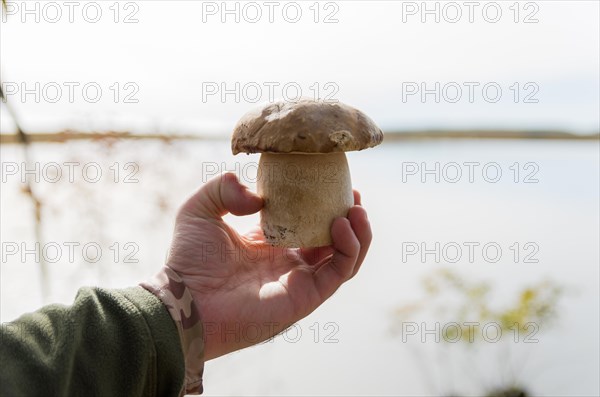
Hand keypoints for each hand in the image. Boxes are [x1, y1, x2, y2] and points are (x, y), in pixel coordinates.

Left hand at [167, 173, 371, 359]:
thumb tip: (258, 195)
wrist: (184, 300)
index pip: (306, 223)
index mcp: (268, 245)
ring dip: (358, 233)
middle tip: (354, 195)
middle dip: (349, 217)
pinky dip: (349, 249)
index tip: (333, 182)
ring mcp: (299, 282)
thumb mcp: (200, 209)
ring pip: (344, 258)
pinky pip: (339, 272)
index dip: (323, 204)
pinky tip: (342, 225)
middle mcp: (288, 264)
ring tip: (357, 208)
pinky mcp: (306, 297)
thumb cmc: (188, 260)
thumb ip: (224, 188)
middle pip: (332, 240)